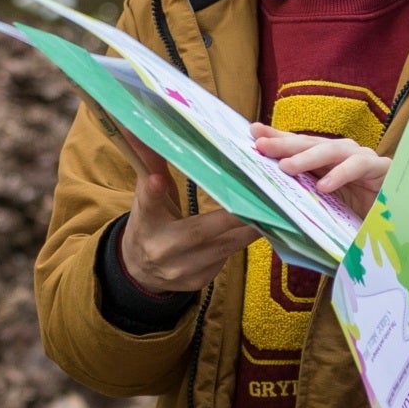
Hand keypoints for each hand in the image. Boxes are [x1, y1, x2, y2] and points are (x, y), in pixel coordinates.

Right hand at [115, 132, 258, 293]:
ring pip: (222, 247)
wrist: (141, 272)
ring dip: (248, 229)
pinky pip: (227, 258)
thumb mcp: (144, 198)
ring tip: (273, 210)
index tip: (156, 180)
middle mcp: (162, 250)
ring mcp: (183, 270)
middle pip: (197, 231)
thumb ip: (149, 164)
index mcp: (145, 224)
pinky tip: (263, 227)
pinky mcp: (201, 281)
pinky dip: (244, 242)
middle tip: (258, 198)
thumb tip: (136, 126)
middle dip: (230, 217)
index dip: (153, 193)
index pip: (148, 206)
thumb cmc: (149, 225)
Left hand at [252, 124, 390, 217]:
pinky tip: (324, 186)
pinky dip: (341, 175)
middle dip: (285, 144)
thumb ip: (303, 204)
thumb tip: (265, 212)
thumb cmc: (358, 220)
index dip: (277, 138)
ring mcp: (362, 158)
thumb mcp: (324, 211)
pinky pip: (359, 166)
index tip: (252, 133)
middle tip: (261, 146)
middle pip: (310, 143)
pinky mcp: (382, 168)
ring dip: (308, 157)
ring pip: (332, 150)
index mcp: (326, 162)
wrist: (400, 226)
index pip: (298, 146)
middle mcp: (343, 155)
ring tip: (287, 167)